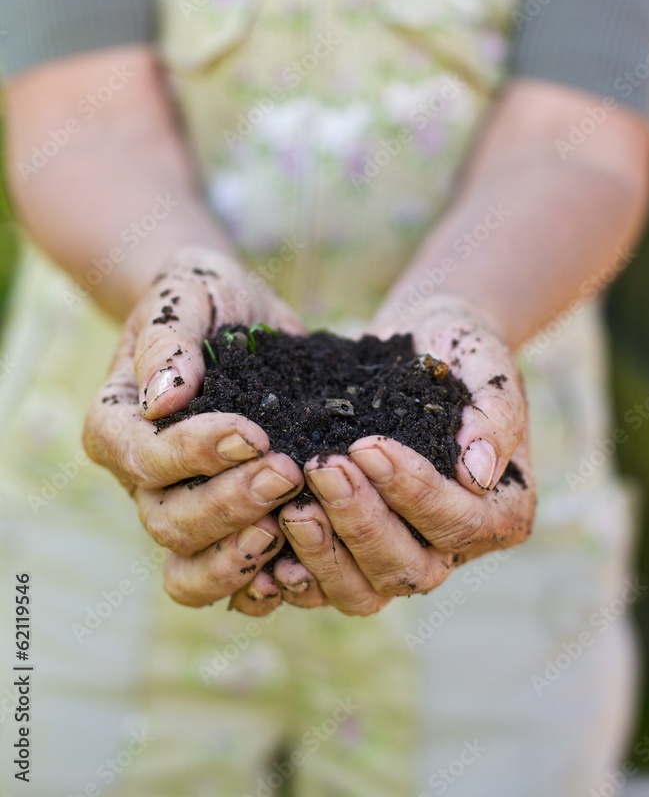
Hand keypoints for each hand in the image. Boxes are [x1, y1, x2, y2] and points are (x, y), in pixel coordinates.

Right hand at [83, 245, 305, 609]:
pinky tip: (300, 565)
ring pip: (192, 564)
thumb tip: (164, 397)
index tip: (253, 432)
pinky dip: (258, 583)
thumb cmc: (202, 296)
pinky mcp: (226, 523)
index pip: (146, 459)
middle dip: (230, 503)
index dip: (196, 454)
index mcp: (116, 425)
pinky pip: (229, 579)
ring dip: (241, 555)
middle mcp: (141, 477)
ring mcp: (182, 506)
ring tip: (289, 526)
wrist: (232, 311)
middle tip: (287, 471)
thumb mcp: (187, 295)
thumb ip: (168, 340)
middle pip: (170, 520)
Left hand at [256, 294, 533, 616]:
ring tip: (290, 507)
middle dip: (361, 521)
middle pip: (407, 568)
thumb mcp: (487, 367)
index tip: (368, 446)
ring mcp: (398, 558)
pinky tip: (263, 545)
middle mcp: (451, 550)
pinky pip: (320, 586)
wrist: (419, 346)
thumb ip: (493, 417)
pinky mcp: (350, 556)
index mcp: (500, 513)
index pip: (458, 522)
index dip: (413, 491)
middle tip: (322, 467)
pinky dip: (291, 577)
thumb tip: (478, 473)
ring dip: (323, 553)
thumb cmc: (459, 354)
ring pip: (362, 591)